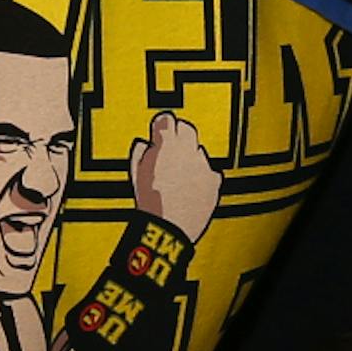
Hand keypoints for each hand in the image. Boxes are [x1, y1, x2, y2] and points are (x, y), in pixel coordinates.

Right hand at [129, 112, 220, 242]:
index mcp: (165, 145)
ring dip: (190, 158)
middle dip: (178, 136)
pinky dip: (202, 176)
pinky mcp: (215, 180)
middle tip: (170, 150)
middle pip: (187, 129)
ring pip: (199, 151)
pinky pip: (210, 171)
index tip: (159, 131)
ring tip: (179, 177)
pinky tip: (191, 188)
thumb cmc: (150, 205)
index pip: (166, 119)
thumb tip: (145, 145)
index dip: (161, 126)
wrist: (168, 231)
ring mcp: (203, 165)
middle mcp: (187, 150)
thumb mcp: (136, 174)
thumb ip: (141, 152)